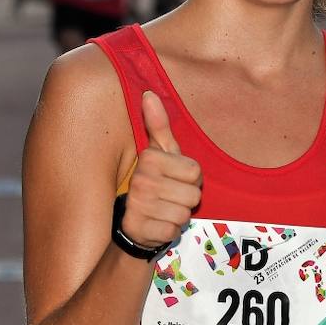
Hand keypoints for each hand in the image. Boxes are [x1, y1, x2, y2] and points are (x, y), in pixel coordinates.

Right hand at [120, 91, 202, 250]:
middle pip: (194, 195)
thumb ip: (157, 124)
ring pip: (185, 214)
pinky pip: (173, 231)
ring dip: (178, 215)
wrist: (129, 221)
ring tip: (163, 209)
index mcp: (149, 159)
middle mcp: (142, 181)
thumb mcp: (158, 152)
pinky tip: (156, 224)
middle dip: (186, 198)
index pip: (195, 171)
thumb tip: (149, 93)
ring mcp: (140, 207)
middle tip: (169, 196)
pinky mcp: (141, 230)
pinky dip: (168, 230)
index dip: (191, 179)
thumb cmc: (153, 181)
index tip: (175, 178)